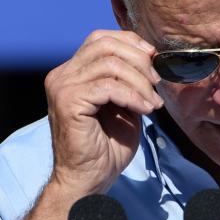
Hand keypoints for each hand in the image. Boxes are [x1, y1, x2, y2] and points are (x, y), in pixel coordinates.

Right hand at [44, 30, 162, 195]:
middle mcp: (62, 75)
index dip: (131, 43)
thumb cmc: (107, 148)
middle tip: (157, 84)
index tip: (154, 60)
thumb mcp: (123, 105)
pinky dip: (132, 96)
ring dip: (139, 82)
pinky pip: (108, 86)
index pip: (100, 39)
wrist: (89, 180)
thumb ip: (129, 81)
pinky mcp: (68, 102)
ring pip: (110, 64)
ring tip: (152, 103)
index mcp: (72, 73)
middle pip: (105, 44)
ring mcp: (62, 87)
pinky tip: (145, 111)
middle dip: (139, 61)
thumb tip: (151, 59)